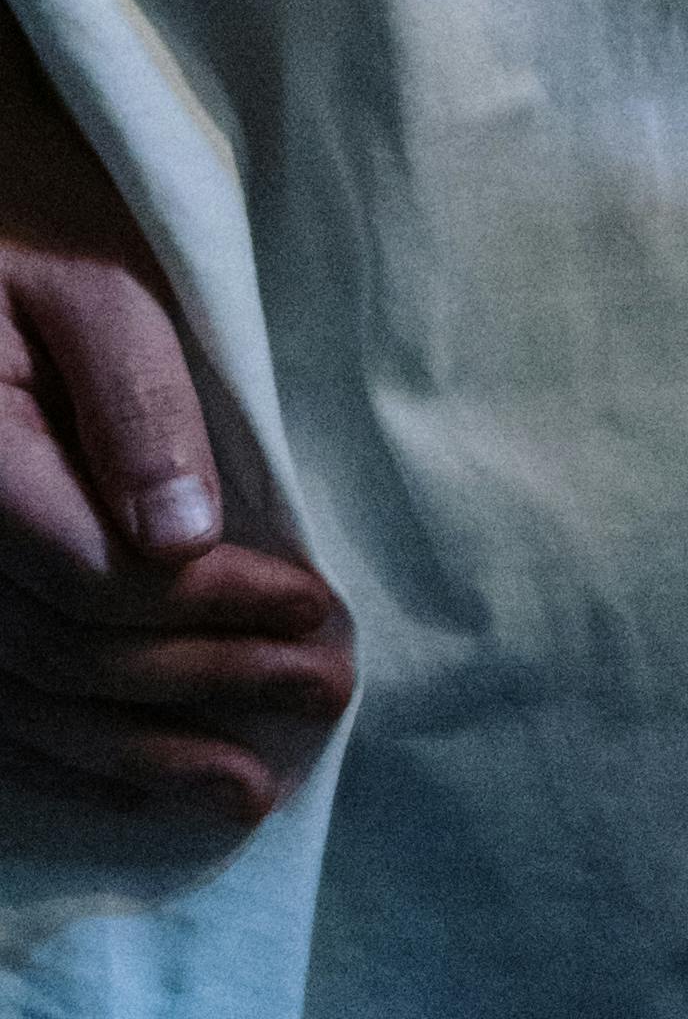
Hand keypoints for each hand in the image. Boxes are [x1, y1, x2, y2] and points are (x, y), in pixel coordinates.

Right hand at [0, 7, 352, 827]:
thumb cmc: (32, 228)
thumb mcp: (93, 277)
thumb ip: (138, 398)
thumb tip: (186, 539)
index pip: (97, 577)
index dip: (213, 608)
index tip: (319, 609)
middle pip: (70, 653)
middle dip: (204, 684)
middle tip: (325, 694)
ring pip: (22, 706)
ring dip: (139, 757)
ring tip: (253, 790)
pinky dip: (61, 758)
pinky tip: (139, 789)